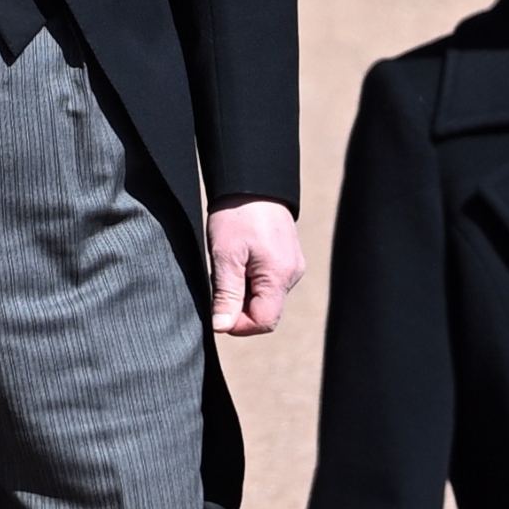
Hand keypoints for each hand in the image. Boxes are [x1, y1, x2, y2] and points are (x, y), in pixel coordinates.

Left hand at [208, 198, 304, 336]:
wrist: (253, 181)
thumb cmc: (237, 215)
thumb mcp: (225, 255)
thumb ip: (227, 293)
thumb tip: (222, 326)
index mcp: (280, 277)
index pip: (264, 322)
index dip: (237, 324)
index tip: (216, 311)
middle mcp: (292, 275)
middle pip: (265, 311)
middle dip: (238, 307)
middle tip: (218, 283)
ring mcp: (291, 267)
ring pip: (265, 297)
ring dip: (242, 292)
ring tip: (227, 265)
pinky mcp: (286, 259)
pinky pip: (268, 282)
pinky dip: (249, 280)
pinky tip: (236, 260)